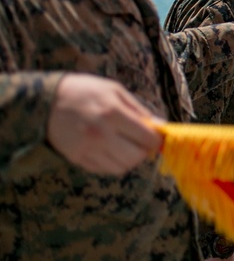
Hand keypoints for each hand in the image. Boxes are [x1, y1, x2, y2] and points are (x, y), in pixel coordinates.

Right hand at [47, 73, 162, 174]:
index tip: (156, 136)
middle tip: (141, 141)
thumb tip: (161, 125)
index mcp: (113, 113)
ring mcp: (88, 149)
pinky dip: (113, 163)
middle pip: (136, 156)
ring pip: (122, 167)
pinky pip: (105, 169)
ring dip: (129, 159)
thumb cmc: (85, 91)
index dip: (156, 139)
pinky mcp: (77, 158)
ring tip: (125, 145)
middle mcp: (101, 134)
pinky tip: (110, 149)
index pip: (147, 138)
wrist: (44, 101)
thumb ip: (139, 110)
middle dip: (144, 150)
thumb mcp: (115, 91)